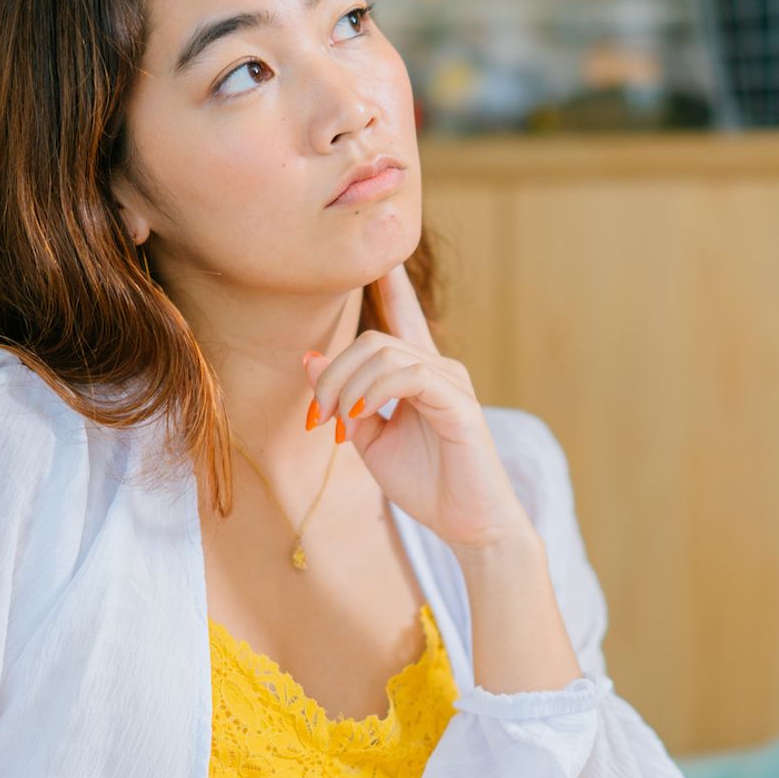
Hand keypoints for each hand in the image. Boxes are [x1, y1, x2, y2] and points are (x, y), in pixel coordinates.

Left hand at [304, 264, 531, 551]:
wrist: (468, 525)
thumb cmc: (426, 485)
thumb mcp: (370, 441)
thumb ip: (344, 400)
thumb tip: (310, 360)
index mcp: (419, 374)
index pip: (401, 314)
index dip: (388, 281)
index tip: (375, 252)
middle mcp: (439, 368)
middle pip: (372, 339)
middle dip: (333, 373)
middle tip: (320, 416)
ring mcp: (451, 382)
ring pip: (384, 353)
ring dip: (346, 386)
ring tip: (338, 421)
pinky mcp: (458, 402)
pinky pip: (407, 375)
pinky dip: (374, 392)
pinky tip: (361, 414)